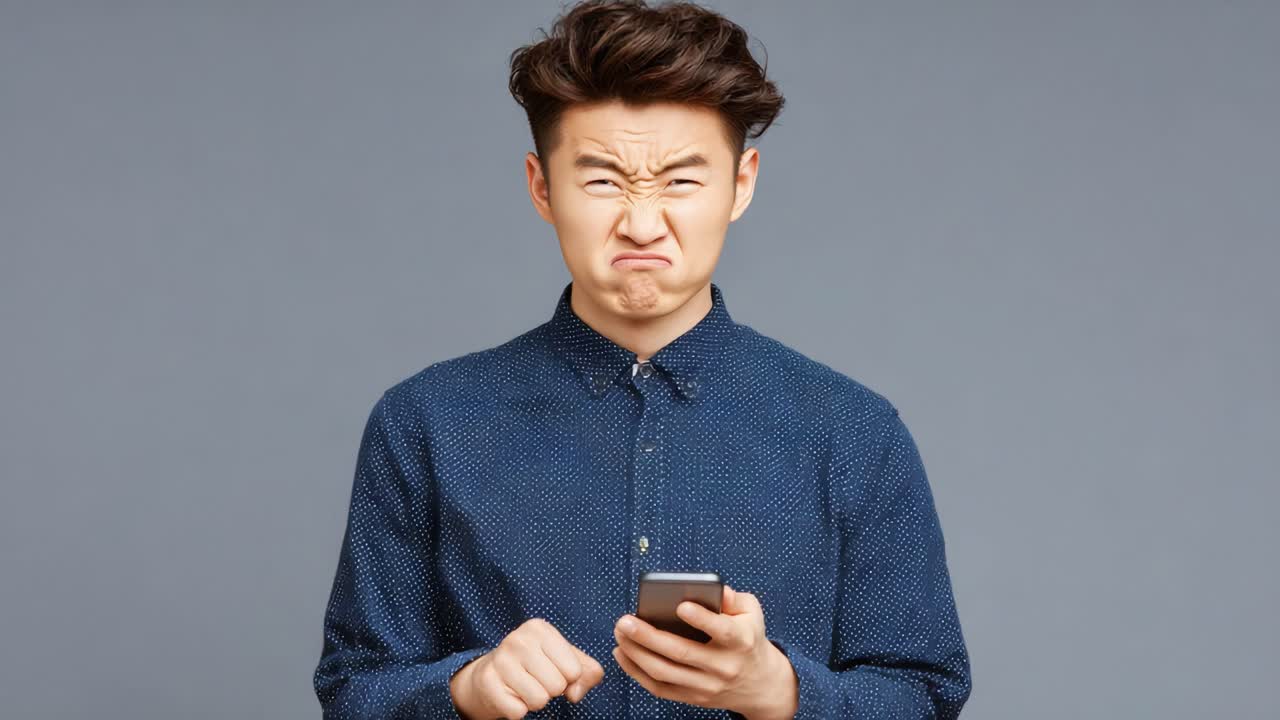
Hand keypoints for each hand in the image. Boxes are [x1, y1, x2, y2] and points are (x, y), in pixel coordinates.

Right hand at [450, 617, 604, 719]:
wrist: (489, 673)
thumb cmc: (535, 665)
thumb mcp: (565, 660)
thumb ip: (587, 673)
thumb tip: (575, 693)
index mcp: (540, 629)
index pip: (574, 670)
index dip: (567, 677)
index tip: (552, 669)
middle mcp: (518, 639)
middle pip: (557, 686)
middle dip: (551, 690)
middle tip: (536, 679)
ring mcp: (500, 660)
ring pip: (539, 700)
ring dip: (535, 700)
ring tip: (524, 687)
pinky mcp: (487, 682)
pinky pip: (518, 712)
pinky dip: (518, 710)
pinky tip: (510, 694)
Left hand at [611, 584, 798, 718]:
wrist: (758, 684)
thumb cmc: (748, 637)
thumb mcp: (751, 613)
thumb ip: (733, 598)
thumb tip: (715, 589)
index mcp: (741, 641)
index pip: (723, 631)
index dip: (702, 619)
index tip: (680, 606)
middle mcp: (724, 666)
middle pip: (682, 653)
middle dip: (649, 636)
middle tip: (625, 621)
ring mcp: (707, 686)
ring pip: (665, 672)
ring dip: (637, 653)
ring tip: (620, 634)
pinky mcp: (693, 698)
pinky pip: (659, 688)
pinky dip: (636, 672)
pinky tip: (622, 654)